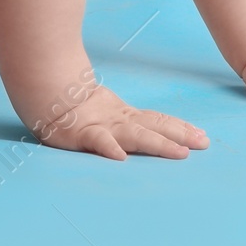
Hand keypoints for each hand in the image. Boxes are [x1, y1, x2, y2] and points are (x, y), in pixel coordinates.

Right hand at [33, 85, 209, 160]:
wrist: (41, 88)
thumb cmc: (70, 104)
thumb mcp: (99, 111)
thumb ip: (118, 121)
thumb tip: (132, 135)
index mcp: (122, 115)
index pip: (156, 120)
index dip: (179, 126)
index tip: (202, 135)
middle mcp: (117, 120)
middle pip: (154, 126)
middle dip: (180, 135)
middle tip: (204, 144)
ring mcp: (101, 126)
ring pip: (134, 135)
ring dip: (158, 144)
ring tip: (180, 154)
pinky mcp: (80, 133)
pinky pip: (97, 141)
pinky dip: (109, 147)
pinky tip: (121, 158)